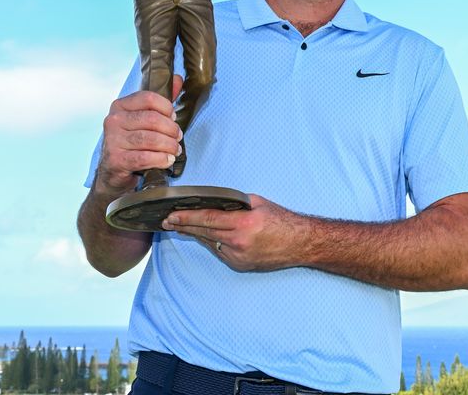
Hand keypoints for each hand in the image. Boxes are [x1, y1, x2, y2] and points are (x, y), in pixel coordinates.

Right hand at [94, 75, 183, 194]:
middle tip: (178, 137)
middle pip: (152, 119)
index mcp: (120, 106)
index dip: (167, 107)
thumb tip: (177, 79)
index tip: (174, 117)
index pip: (149, 98)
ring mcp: (112, 140)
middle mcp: (113, 121)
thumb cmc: (132, 144)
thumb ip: (161, 102)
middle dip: (171, 129)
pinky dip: (161, 159)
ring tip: (175, 150)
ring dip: (169, 145)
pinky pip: (145, 157)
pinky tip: (167, 160)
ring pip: (150, 139)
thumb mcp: (144, 120)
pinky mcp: (116, 159)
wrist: (113, 173)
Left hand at [162, 193, 306, 271]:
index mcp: (243, 223)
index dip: (186, 217)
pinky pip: (219, 251)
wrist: (300, 244)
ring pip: (209, 242)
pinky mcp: (239, 265)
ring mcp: (238, 256)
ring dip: (196, 234)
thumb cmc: (282, 221)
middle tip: (167, 221)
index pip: (207, 219)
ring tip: (180, 226)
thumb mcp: (259, 204)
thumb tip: (215, 201)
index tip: (171, 215)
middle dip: (183, 226)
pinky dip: (213, 242)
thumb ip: (235, 203)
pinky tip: (207, 235)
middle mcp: (238, 242)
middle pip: (203, 232)